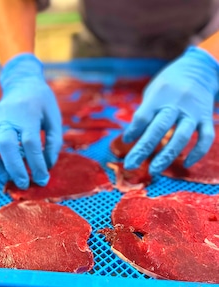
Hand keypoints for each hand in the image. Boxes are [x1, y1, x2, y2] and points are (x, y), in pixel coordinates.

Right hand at [0, 54, 61, 188]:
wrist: (23, 84)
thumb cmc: (42, 104)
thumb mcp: (54, 119)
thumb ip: (53, 142)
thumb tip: (47, 165)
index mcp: (27, 115)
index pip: (30, 143)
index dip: (37, 164)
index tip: (43, 179)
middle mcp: (6, 117)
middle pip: (6, 145)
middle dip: (15, 168)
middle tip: (24, 183)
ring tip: (6, 177)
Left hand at [123, 46, 218, 173]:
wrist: (199, 69)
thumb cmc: (169, 83)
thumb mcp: (153, 91)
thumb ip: (145, 111)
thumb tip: (132, 136)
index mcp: (159, 95)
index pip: (143, 117)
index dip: (133, 131)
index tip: (126, 141)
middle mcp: (176, 104)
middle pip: (158, 129)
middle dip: (143, 149)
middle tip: (131, 165)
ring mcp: (193, 112)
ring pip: (182, 137)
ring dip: (167, 156)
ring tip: (154, 170)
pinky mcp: (206, 118)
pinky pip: (205, 138)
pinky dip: (197, 153)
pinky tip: (186, 163)